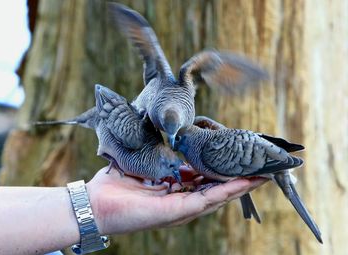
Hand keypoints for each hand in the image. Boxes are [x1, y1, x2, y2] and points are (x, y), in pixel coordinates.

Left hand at [86, 166, 266, 234]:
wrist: (96, 203)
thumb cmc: (116, 184)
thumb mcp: (143, 165)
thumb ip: (160, 158)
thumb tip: (171, 140)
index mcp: (176, 189)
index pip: (207, 179)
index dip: (226, 169)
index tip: (242, 157)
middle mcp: (183, 200)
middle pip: (219, 188)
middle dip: (241, 177)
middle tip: (264, 166)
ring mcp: (182, 208)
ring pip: (220, 195)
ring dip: (242, 184)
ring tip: (264, 174)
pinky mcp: (177, 212)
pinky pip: (208, 199)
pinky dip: (228, 190)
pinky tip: (245, 182)